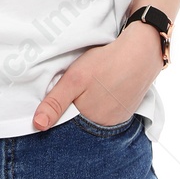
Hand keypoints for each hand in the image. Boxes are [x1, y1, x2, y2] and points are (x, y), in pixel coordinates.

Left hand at [32, 23, 161, 129]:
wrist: (141, 53)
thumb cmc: (105, 63)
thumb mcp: (74, 79)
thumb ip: (55, 102)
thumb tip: (38, 125)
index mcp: (89, 119)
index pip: (66, 122)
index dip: (58, 108)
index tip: (59, 94)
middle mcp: (105, 125)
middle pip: (80, 119)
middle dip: (73, 105)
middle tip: (78, 84)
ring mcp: (118, 119)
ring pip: (94, 115)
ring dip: (88, 103)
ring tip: (91, 85)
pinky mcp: (127, 110)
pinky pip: (108, 111)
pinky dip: (103, 101)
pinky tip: (103, 87)